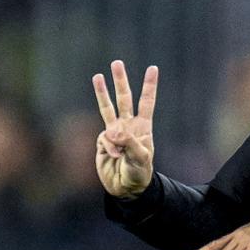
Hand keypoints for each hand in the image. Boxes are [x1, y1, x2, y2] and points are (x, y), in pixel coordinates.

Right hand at [93, 60, 157, 198]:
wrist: (126, 187)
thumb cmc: (139, 173)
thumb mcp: (140, 158)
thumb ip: (128, 143)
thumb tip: (112, 131)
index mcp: (143, 127)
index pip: (146, 102)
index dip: (149, 86)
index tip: (152, 68)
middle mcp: (128, 126)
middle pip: (124, 99)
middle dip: (120, 81)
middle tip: (117, 62)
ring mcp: (114, 132)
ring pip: (107, 109)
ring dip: (102, 92)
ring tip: (97, 76)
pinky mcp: (102, 141)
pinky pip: (103, 138)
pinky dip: (108, 147)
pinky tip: (113, 156)